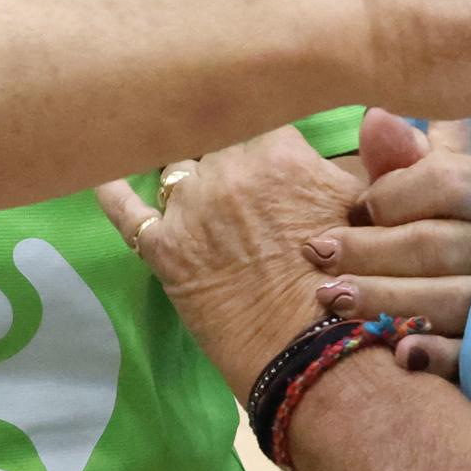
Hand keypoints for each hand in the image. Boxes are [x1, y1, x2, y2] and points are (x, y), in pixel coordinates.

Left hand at [96, 129, 365, 392]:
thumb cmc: (356, 282)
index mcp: (279, 151)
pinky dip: (112, 190)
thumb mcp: (369, 206)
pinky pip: (125, 209)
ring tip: (185, 178)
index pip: (258, 117)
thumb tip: (368, 119)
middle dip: (225, 152)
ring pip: (176, 168)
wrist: (316, 354)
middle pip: (214, 140)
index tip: (261, 141)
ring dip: (185, 174)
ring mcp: (189, 207)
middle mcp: (228, 169)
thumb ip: (363, 156)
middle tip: (235, 177)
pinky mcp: (162, 248)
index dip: (260, 132)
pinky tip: (101, 170)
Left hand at [292, 109, 470, 380]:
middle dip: (372, 250)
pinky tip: (400, 355)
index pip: (452, 182)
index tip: (355, 205)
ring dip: (390, 300)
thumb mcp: (428, 191)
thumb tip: (375, 119)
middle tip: (317, 254)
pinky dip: (438, 354)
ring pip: (454, 300)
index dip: (396, 194)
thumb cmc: (444, 230)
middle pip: (441, 244)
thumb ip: (401, 160)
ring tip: (333, 302)